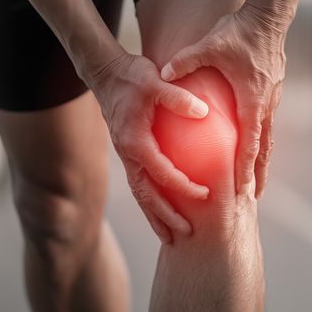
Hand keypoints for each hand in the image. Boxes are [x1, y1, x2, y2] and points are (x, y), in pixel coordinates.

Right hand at [86, 52, 210, 242]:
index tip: (206, 195)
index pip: (161, 172)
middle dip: (164, 217)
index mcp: (135, 141)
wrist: (105, 73)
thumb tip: (204, 112)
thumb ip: (178, 97)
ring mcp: (127, 156)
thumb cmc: (132, 76)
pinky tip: (163, 214)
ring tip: (171, 238)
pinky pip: (141, 184)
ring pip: (140, 194)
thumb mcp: (156, 82)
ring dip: (155, 216)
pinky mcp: (130, 153)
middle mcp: (128, 154)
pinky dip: (150, 202)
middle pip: (146, 194)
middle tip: (186, 234)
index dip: (183, 186)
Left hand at [160, 2, 287, 198]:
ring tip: (258, 181)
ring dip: (263, 160)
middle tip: (254, 197)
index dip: (245, 167)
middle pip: (264, 148)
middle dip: (258, 174)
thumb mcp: (209, 45)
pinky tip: (256, 149)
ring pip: (268, 137)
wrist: (269, 16)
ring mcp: (272, 98)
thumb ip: (185, 61)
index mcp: (251, 99)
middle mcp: (265, 104)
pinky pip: (267, 123)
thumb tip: (162, 74)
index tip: (243, 188)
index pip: (249, 141)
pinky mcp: (272, 91)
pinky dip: (263, 141)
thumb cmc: (239, 31)